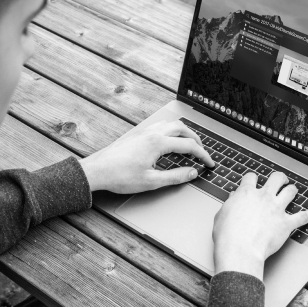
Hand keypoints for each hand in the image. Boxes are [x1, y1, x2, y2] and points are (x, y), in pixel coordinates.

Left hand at [78, 120, 213, 192]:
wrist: (97, 170)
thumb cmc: (120, 176)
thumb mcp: (151, 182)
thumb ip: (175, 177)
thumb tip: (192, 173)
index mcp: (158, 143)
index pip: (189, 146)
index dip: (203, 155)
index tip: (209, 163)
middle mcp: (152, 133)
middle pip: (182, 129)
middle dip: (196, 139)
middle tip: (202, 152)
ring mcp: (144, 131)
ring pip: (171, 124)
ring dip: (184, 132)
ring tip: (188, 145)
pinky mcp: (137, 133)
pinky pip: (160, 126)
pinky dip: (171, 131)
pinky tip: (169, 142)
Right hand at [212, 172, 307, 279]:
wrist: (239, 250)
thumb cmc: (227, 236)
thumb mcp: (221, 214)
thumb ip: (230, 204)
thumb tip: (233, 198)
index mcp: (246, 193)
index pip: (252, 177)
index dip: (252, 179)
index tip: (253, 181)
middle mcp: (264, 197)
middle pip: (276, 178)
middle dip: (279, 178)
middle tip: (280, 180)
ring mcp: (277, 209)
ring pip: (290, 191)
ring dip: (292, 190)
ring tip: (292, 191)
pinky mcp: (286, 223)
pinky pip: (304, 216)